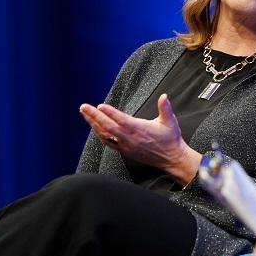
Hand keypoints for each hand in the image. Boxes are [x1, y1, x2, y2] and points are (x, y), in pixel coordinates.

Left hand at [79, 94, 201, 185]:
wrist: (171, 158)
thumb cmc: (170, 139)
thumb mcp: (170, 121)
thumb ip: (165, 108)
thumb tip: (164, 96)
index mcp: (139, 129)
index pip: (121, 119)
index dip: (110, 112)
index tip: (100, 105)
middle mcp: (130, 138)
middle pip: (107, 126)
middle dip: (94, 116)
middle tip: (83, 107)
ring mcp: (126, 146)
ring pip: (105, 135)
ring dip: (94, 124)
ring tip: (85, 115)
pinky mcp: (125, 151)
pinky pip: (108, 142)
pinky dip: (100, 135)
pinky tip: (95, 129)